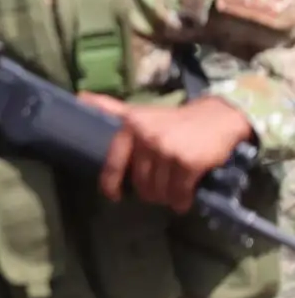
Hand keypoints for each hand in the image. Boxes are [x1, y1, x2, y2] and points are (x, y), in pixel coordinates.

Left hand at [82, 93, 253, 212]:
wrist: (217, 118)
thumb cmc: (173, 120)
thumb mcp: (140, 112)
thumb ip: (111, 108)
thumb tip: (80, 96)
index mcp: (130, 124)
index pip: (114, 160)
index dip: (109, 182)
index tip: (112, 196)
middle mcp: (145, 136)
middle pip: (140, 182)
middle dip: (148, 192)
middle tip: (155, 192)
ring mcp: (166, 150)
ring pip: (159, 190)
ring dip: (165, 198)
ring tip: (170, 194)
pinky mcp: (187, 163)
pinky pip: (179, 193)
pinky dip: (181, 201)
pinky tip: (182, 201)